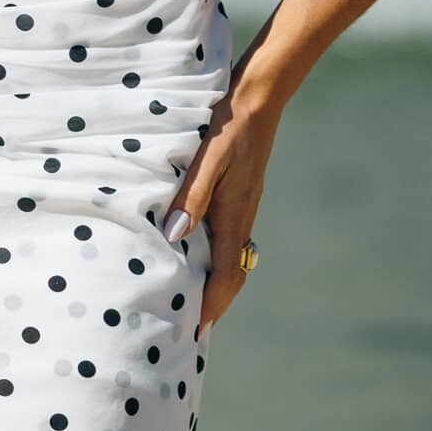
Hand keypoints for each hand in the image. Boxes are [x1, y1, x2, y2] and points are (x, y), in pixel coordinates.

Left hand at [162, 89, 278, 329]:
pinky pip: (229, 237)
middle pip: (231, 274)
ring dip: (214, 281)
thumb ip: (192, 197)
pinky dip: (215, 257)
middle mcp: (242, 217)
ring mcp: (243, 206)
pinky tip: (198, 252)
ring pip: (231, 256)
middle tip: (190, 327)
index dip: (211, 305)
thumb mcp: (207, 160)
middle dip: (213, 302)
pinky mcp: (241, 195)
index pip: (226, 276)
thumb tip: (175, 236)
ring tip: (192, 299)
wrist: (257, 99)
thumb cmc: (227, 127)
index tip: (195, 331)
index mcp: (233, 215)